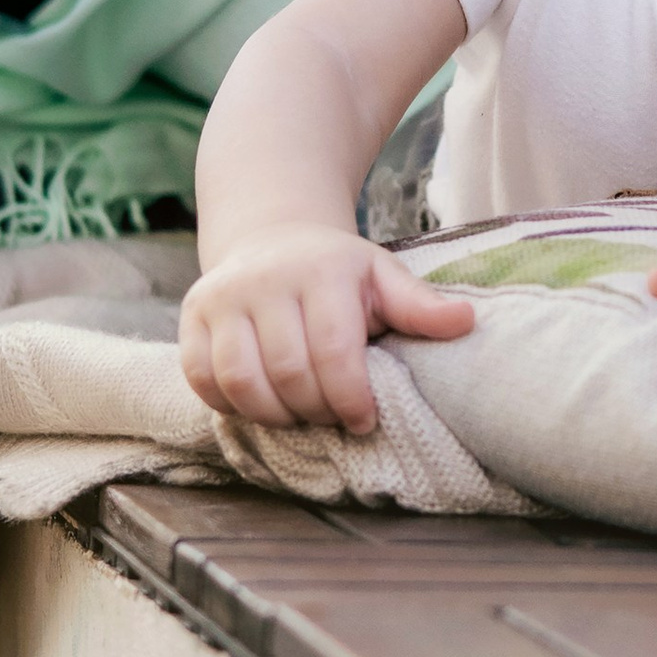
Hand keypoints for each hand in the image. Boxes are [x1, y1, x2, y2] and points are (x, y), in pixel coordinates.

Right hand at [180, 227, 475, 431]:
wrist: (271, 235)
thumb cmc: (336, 270)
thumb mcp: (382, 277)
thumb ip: (419, 306)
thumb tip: (466, 322)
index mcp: (321, 271)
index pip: (334, 350)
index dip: (350, 398)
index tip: (364, 420)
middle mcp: (266, 281)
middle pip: (289, 373)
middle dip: (316, 410)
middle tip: (332, 417)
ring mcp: (222, 297)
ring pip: (241, 381)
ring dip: (274, 415)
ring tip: (299, 415)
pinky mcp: (191, 316)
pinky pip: (202, 378)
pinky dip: (231, 405)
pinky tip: (261, 404)